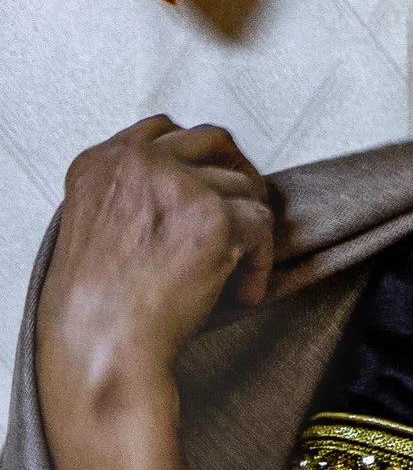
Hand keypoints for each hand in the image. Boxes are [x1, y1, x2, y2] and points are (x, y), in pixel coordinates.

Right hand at [39, 118, 275, 423]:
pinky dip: (260, 262)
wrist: (101, 340)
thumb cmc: (97, 303)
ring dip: (248, 230)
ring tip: (235, 274)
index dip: (194, 154)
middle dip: (237, 170)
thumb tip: (188, 186)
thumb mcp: (95, 225)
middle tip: (246, 208)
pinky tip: (243, 292)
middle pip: (212, 140)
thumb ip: (132, 194)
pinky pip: (261, 226)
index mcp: (102, 162)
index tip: (210, 177)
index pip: (161, 129)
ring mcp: (179, 185)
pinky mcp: (215, 217)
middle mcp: (138, 163)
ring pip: (244, 187)